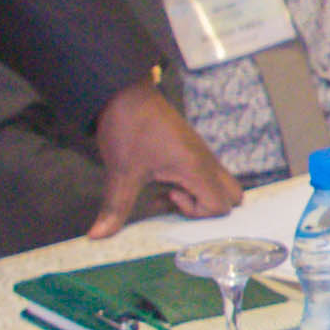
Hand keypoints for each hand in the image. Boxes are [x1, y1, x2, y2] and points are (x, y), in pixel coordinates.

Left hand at [84, 85, 236, 231]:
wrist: (124, 92)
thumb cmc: (128, 130)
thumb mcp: (121, 172)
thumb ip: (115, 208)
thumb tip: (97, 236)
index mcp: (196, 167)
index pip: (222, 206)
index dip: (197, 212)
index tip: (168, 195)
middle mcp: (206, 161)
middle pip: (232, 196)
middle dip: (207, 207)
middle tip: (174, 200)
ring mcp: (201, 153)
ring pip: (218, 184)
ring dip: (196, 196)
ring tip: (162, 193)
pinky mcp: (191, 148)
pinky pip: (205, 174)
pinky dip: (190, 185)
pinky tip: (160, 182)